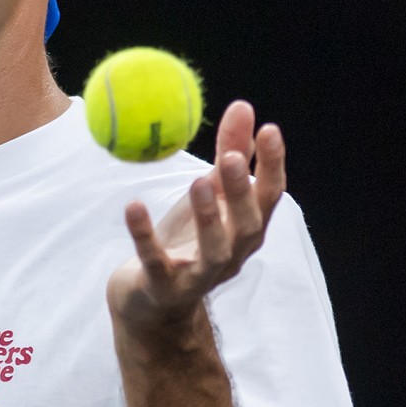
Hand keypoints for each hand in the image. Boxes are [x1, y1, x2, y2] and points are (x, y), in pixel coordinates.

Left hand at [106, 100, 286, 328]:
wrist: (149, 300)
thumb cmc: (185, 239)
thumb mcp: (207, 194)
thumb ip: (228, 152)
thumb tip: (244, 106)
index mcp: (245, 229)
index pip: (269, 196)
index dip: (272, 165)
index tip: (269, 128)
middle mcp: (231, 254)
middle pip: (247, 224)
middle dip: (240, 191)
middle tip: (230, 158)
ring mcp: (199, 275)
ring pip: (214, 249)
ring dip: (208, 216)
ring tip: (198, 181)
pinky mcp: (164, 287)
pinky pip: (155, 260)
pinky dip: (145, 235)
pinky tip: (133, 207)